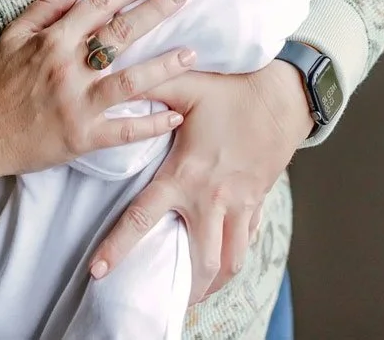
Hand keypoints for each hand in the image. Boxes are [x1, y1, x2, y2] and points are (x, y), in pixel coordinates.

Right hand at [0, 0, 194, 202]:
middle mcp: (68, 69)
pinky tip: (175, 115)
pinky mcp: (82, 137)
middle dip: (155, 12)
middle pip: (121, 35)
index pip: (97, 7)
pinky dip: (152, 123)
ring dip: (164, 66)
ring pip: (131, 82)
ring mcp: (77, 104)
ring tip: (191, 54)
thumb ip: (47, 6)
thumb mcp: (13, 35)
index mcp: (52, 40)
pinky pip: (124, 130)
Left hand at [89, 61, 312, 302]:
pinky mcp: (257, 202)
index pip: (144, 219)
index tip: (98, 272)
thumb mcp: (186, 86)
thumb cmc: (233, 89)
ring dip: (214, 282)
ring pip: (232, 261)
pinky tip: (225, 260)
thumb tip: (115, 85)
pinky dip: (236, 255)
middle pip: (201, 262)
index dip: (118, 248)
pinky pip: (248, 240)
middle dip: (186, 288)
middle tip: (167, 300)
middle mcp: (213, 198)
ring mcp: (240, 204)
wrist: (285, 96)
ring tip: (197, 291)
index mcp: (186, 175)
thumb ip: (148, 88)